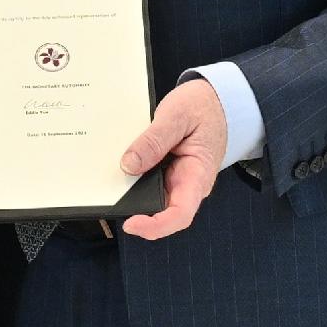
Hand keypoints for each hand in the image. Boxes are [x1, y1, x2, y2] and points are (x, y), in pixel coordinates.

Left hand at [117, 75, 228, 240]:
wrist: (216, 101)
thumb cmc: (203, 107)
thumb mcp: (177, 115)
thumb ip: (154, 140)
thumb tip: (129, 165)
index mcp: (198, 175)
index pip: (180, 214)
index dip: (155, 226)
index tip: (131, 223)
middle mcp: (189, 185)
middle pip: (162, 213)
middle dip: (136, 209)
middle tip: (111, 193)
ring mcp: (179, 181)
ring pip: (153, 201)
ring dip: (133, 195)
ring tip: (114, 179)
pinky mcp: (170, 174)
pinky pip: (151, 184)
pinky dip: (135, 180)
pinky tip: (124, 169)